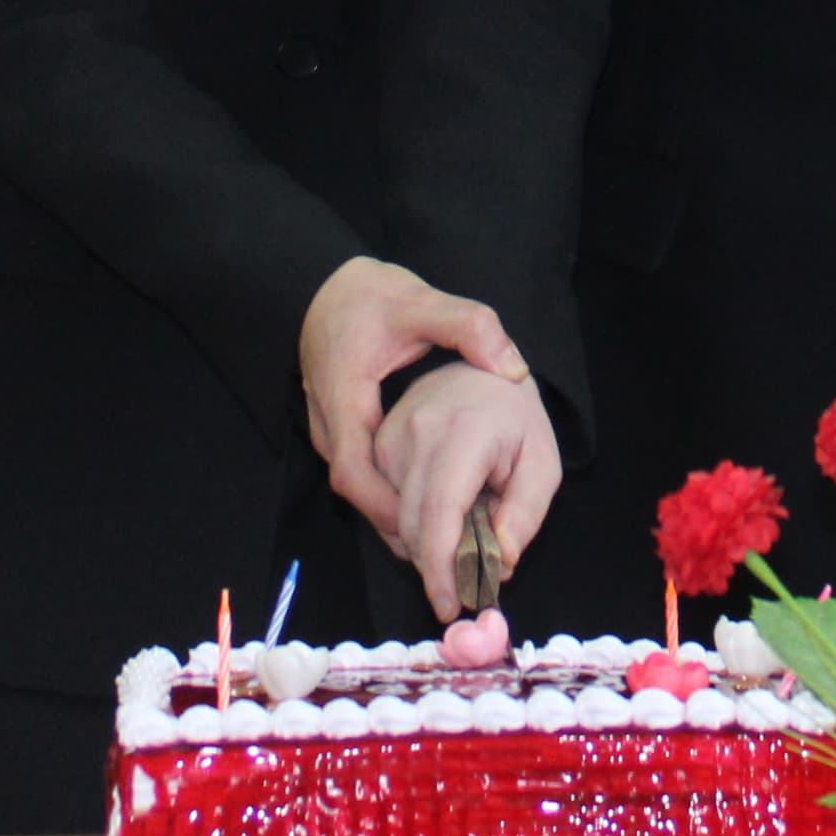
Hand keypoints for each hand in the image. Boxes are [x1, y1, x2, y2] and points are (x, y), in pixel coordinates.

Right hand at [298, 256, 529, 544]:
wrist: (322, 285)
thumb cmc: (369, 295)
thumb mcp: (421, 300)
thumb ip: (468, 327)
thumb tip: (513, 367)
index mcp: (344, 399)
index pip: (355, 476)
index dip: (390, 511)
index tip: (433, 535)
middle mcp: (329, 425)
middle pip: (359, 494)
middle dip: (402, 526)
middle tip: (453, 550)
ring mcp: (329, 431)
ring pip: (361, 489)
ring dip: (398, 514)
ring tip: (451, 537)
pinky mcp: (340, 431)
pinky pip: (364, 475)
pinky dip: (394, 494)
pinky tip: (433, 502)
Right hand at [372, 364, 563, 618]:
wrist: (481, 373)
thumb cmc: (516, 421)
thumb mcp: (542, 463)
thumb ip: (526, 512)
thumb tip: (502, 560)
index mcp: (464, 431)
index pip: (440, 511)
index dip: (441, 566)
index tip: (450, 604)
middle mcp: (417, 431)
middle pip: (410, 524)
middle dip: (435, 567)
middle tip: (467, 584)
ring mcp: (389, 436)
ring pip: (393, 520)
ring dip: (422, 547)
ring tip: (461, 539)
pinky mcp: (376, 444)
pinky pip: (383, 504)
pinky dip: (408, 527)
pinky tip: (438, 520)